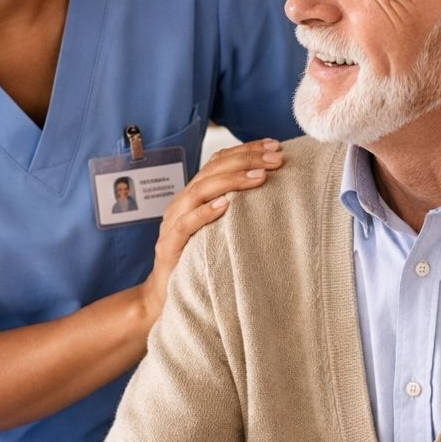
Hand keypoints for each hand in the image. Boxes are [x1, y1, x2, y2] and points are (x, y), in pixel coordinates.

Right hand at [140, 138, 284, 322]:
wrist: (165, 295)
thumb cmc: (198, 259)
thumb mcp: (220, 228)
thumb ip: (236, 208)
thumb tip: (273, 190)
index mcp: (195, 194)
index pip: (219, 162)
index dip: (246, 151)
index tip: (275, 146)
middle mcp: (183, 202)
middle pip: (212, 170)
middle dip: (246, 160)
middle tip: (276, 158)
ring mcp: (173, 222)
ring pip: (200, 191)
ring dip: (232, 181)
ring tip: (260, 177)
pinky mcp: (169, 246)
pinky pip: (186, 224)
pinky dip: (205, 213)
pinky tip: (226, 206)